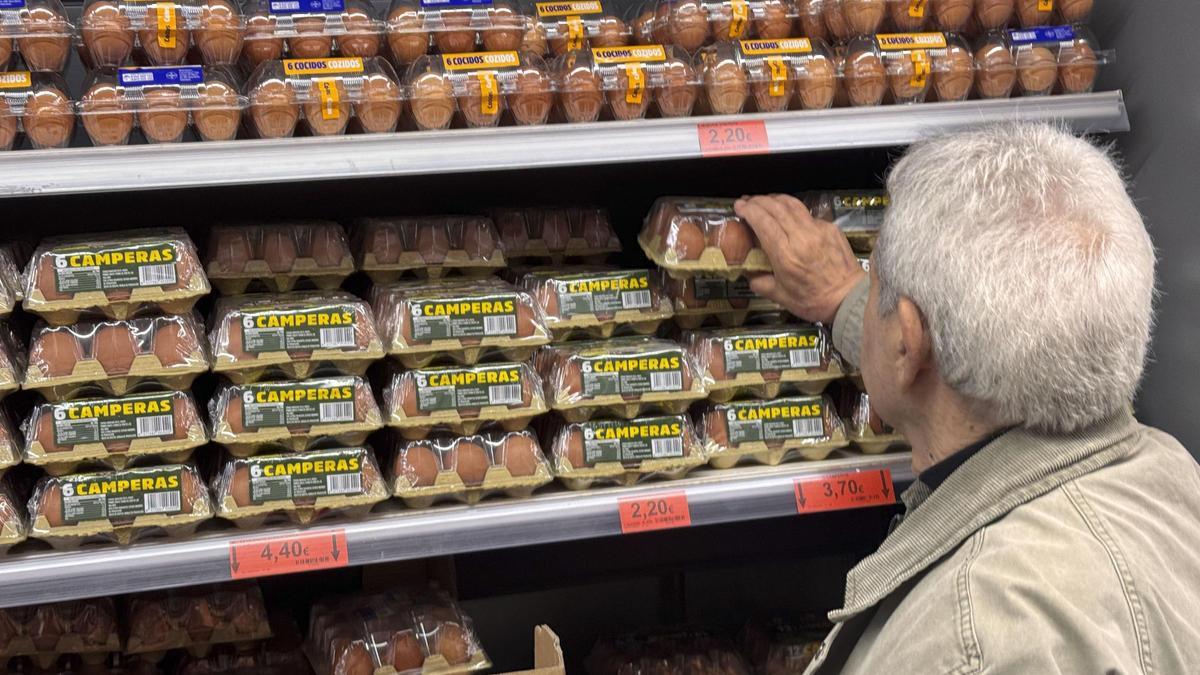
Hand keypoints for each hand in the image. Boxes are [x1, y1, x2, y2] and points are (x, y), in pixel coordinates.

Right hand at [734, 194, 866, 324]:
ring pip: (793, 204)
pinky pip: (808, 214)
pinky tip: (789, 216)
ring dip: (775, 199)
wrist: (848, 298)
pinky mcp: (830, 228)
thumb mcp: (781, 297)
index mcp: (785, 255)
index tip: (739, 206)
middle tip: (748, 201)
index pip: (763, 222)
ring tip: (765, 201)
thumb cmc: (814, 301)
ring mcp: (818, 230)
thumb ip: (761, 283)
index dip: (749, 210)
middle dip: (758, 201)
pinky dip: (794, 210)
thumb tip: (751, 274)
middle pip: (776, 208)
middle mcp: (801, 237)